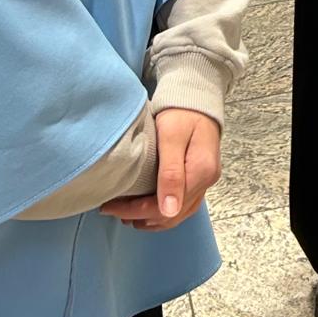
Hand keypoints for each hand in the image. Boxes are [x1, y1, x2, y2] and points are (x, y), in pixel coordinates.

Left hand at [100, 109, 220, 231]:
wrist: (197, 97)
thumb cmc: (182, 113)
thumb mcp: (172, 138)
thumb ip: (170, 173)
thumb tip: (169, 211)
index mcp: (201, 172)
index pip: (166, 207)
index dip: (136, 211)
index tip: (110, 206)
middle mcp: (207, 181)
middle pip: (173, 215)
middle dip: (140, 217)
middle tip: (114, 210)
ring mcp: (206, 181)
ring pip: (178, 215)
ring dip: (151, 219)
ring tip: (126, 215)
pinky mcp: (201, 177)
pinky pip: (183, 206)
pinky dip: (163, 213)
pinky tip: (148, 210)